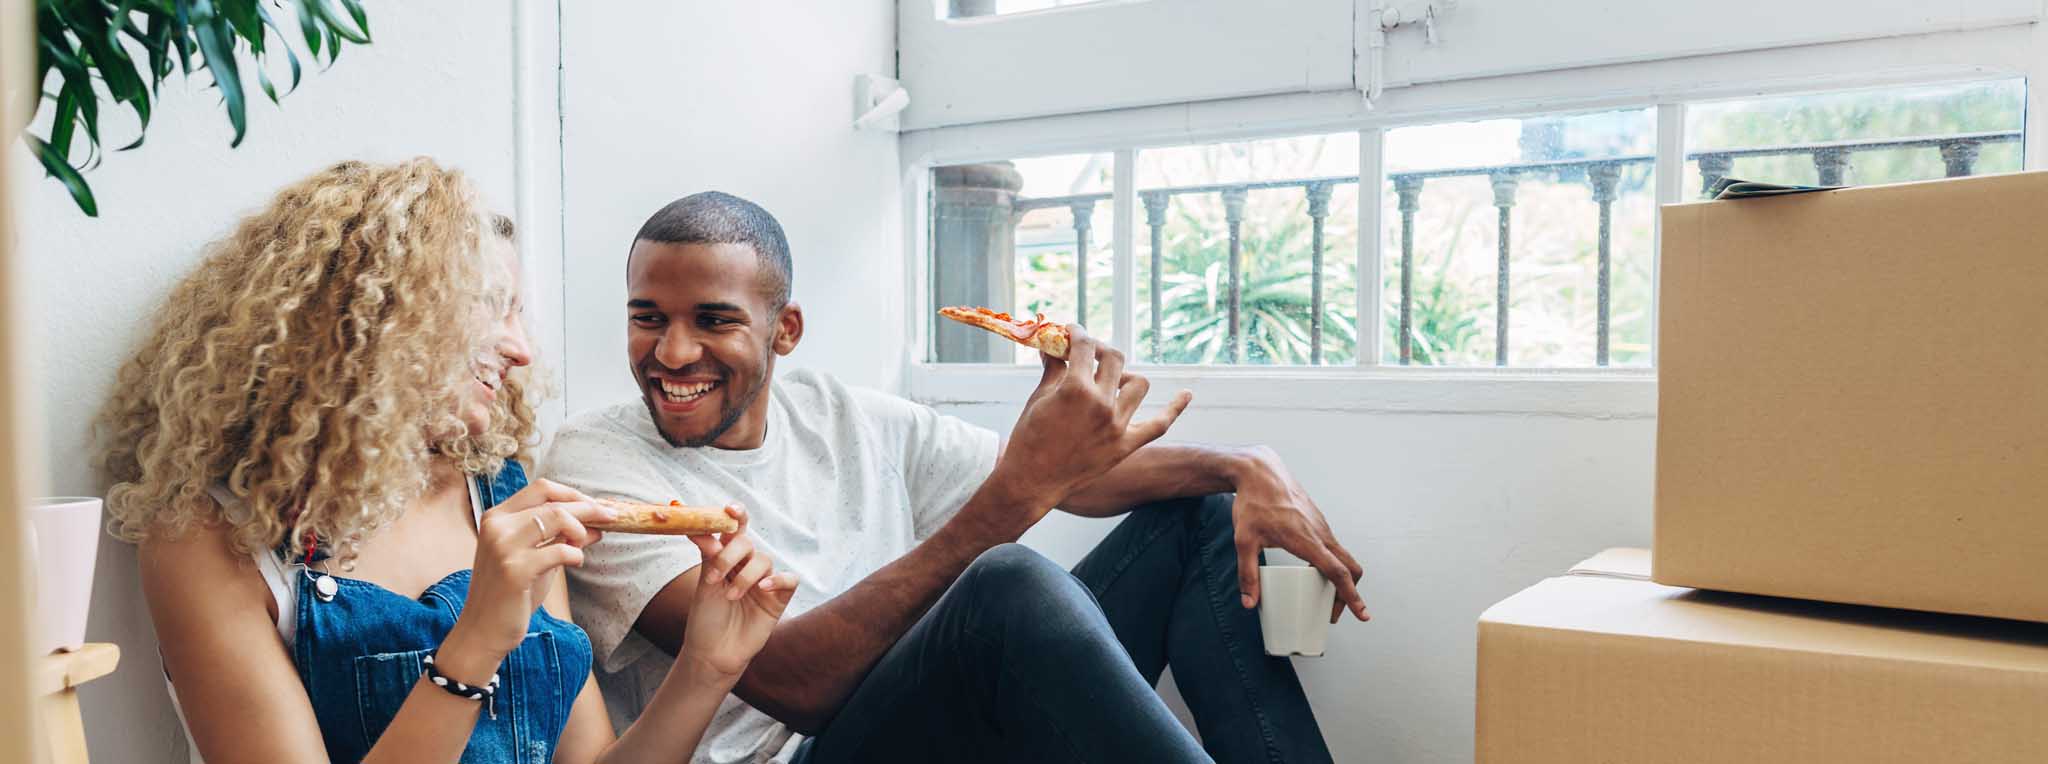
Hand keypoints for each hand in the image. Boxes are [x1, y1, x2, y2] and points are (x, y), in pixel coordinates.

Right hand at [444, 479, 614, 676]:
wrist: (483, 630)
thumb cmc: (511, 594)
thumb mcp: (538, 559)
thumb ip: (562, 538)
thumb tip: (597, 525)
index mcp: (497, 517)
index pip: (541, 488)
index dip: (574, 494)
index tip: (596, 505)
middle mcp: (497, 526)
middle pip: (553, 501)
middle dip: (589, 508)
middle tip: (612, 517)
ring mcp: (503, 547)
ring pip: (557, 517)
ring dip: (581, 529)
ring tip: (584, 544)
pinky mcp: (514, 569)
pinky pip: (559, 550)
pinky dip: (576, 554)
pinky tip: (576, 562)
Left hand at [680, 507, 798, 682]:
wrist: (713, 652)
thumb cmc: (706, 617)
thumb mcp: (704, 582)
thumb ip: (708, 554)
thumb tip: (698, 527)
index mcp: (727, 557)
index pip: (735, 528)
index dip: (736, 514)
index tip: (729, 509)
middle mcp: (747, 565)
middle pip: (747, 542)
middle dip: (731, 554)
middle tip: (715, 575)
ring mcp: (764, 581)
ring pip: (764, 560)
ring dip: (745, 576)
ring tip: (730, 596)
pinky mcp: (778, 599)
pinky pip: (789, 579)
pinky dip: (777, 580)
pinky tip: (762, 589)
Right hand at [990, 326, 1192, 525]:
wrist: (1032, 482)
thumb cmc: (1028, 438)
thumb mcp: (1038, 398)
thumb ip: (1052, 369)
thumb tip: (1054, 348)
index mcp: (1076, 389)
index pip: (1085, 346)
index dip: (1078, 333)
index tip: (1073, 332)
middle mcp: (1102, 404)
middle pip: (1115, 359)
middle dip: (1101, 350)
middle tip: (1089, 354)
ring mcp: (1117, 426)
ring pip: (1138, 384)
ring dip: (1125, 376)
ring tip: (1111, 380)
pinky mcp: (1126, 446)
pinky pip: (1159, 424)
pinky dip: (1174, 408)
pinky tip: (1186, 395)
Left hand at [1228, 447, 1368, 623]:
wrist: (1260, 471)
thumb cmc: (1253, 503)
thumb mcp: (1244, 541)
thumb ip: (1247, 573)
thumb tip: (1249, 603)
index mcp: (1307, 540)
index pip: (1338, 573)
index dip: (1351, 596)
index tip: (1363, 614)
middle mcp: (1321, 533)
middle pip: (1350, 568)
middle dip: (1349, 594)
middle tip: (1335, 613)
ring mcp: (1322, 526)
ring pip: (1343, 557)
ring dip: (1341, 579)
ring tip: (1324, 597)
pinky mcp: (1317, 521)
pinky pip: (1333, 547)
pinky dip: (1334, 564)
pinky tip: (1316, 571)